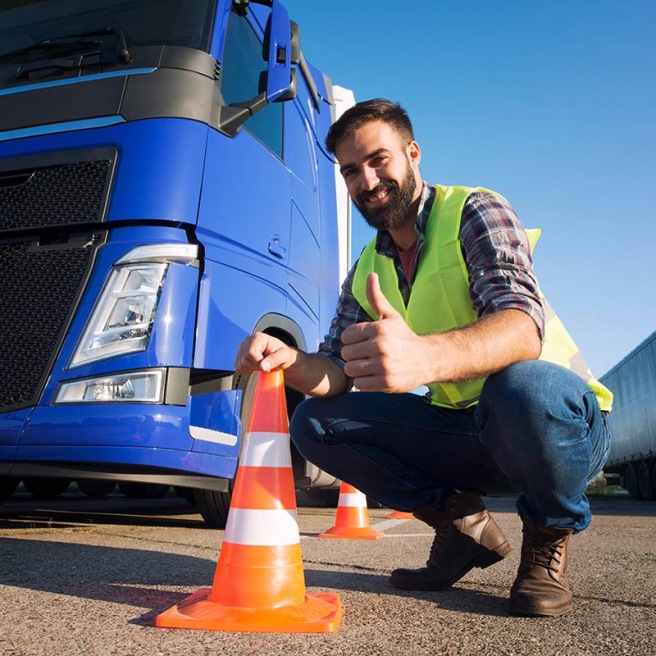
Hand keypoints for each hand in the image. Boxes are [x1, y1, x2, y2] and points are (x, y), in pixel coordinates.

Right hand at [234, 332, 297, 373]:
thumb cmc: (283, 355)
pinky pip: (237, 367)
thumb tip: (263, 366)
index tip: (267, 365)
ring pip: (240, 364)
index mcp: (259, 338)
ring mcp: (243, 347)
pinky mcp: (240, 355)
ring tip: (260, 365)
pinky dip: (246, 370)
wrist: (281, 357)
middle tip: (265, 365)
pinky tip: (254, 367)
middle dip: (255, 366)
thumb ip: (275, 360)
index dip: (258, 362)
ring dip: (251, 368)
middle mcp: (249, 340)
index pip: (251, 352)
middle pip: (244, 359)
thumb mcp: (285, 356)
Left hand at [341, 273, 429, 391]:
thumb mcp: (390, 316)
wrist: (427, 359)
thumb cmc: (404, 337)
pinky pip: (359, 385)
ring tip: (370, 366)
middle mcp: (380, 346)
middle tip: (367, 355)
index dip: (353, 340)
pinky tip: (375, 376)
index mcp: (378, 329)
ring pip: (351, 370)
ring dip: (358, 370)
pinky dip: (364, 383)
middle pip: (346, 354)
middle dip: (354, 355)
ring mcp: (383, 365)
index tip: (364, 342)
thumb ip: (376, 297)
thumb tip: (371, 275)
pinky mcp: (386, 382)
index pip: (346, 336)